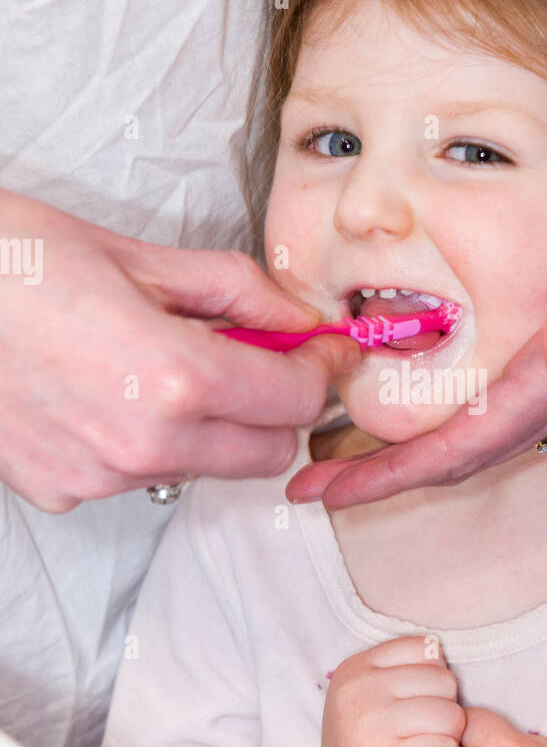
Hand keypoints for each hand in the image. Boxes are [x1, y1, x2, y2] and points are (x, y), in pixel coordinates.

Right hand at [0, 188, 360, 510]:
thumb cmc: (17, 259)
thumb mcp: (141, 257)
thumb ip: (238, 293)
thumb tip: (299, 320)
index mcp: (175, 378)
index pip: (295, 405)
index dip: (316, 374)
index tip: (315, 351)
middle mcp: (144, 443)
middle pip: (265, 455)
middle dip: (271, 410)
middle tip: (247, 361)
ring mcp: (99, 476)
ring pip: (200, 466)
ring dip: (204, 428)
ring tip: (150, 365)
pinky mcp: (61, 490)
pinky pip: (135, 476)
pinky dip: (140, 443)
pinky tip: (100, 392)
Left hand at [285, 133, 546, 507]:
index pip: (465, 446)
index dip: (392, 474)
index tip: (332, 491)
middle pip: (461, 456)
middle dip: (383, 477)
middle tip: (314, 486)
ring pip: (475, 437)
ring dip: (408, 455)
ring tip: (346, 458)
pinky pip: (494, 408)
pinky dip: (443, 422)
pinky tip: (419, 407)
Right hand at [318, 635, 464, 746]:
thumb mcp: (379, 703)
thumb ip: (408, 673)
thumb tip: (442, 650)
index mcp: (354, 670)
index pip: (429, 651)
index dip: (433, 688)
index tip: (407, 718)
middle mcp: (354, 694)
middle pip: (446, 683)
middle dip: (443, 717)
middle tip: (412, 746)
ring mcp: (366, 730)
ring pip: (452, 717)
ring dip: (446, 746)